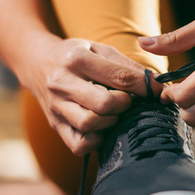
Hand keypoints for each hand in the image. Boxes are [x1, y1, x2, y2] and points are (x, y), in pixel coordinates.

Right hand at [21, 37, 162, 154]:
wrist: (36, 62)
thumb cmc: (76, 55)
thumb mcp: (99, 49)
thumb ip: (127, 66)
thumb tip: (157, 84)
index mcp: (77, 59)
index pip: (119, 77)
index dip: (145, 87)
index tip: (158, 90)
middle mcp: (62, 84)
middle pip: (104, 104)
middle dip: (125, 104)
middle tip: (128, 101)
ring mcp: (56, 107)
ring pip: (89, 125)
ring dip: (110, 121)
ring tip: (114, 113)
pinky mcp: (55, 125)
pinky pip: (78, 144)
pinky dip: (95, 140)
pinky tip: (101, 128)